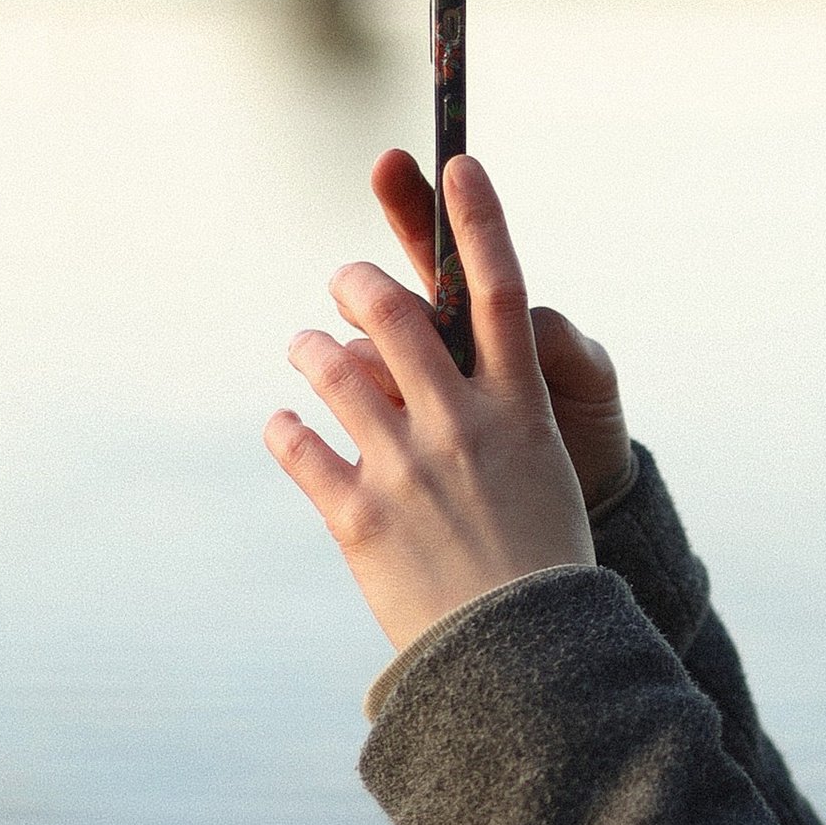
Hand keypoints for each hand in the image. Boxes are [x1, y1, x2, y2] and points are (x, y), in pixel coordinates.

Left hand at [268, 156, 597, 651]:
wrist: (524, 663)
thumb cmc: (539, 567)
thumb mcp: (539, 477)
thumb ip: (491, 416)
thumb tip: (427, 371)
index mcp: (522, 410)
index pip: (498, 290)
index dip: (477, 221)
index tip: (457, 161)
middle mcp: (464, 425)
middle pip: (396, 312)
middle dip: (357, 282)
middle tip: (344, 281)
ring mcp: (407, 468)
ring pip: (331, 368)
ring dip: (311, 350)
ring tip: (305, 352)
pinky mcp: (357, 516)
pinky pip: (297, 444)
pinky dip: (286, 429)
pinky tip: (286, 430)